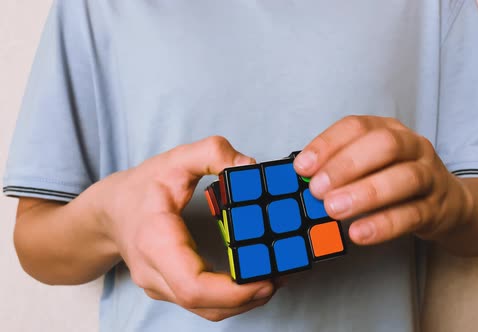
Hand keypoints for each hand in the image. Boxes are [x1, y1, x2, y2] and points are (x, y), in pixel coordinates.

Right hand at [91, 136, 274, 321]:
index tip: (264, 280)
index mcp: (155, 242)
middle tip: (281, 277)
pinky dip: (230, 299)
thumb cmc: (140, 187)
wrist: (109, 211)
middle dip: (247, 299)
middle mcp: (154, 273)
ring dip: (243, 302)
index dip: (231, 292)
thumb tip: (248, 165)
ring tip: (274, 279)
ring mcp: (160, 286)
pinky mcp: (169, 289)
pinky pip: (202, 304)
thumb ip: (211, 153)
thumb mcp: (174, 159)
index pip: (191, 286)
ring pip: (205, 310)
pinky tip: (253, 281)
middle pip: (203, 305)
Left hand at [294, 116, 471, 244]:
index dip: (327, 144)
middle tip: (318, 190)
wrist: (448, 204)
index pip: (357, 126)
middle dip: (347, 166)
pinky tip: (359, 233)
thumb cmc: (397, 181)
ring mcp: (429, 176)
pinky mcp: (436, 208)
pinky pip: (412, 214)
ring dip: (365, 193)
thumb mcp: (370, 166)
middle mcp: (413, 146)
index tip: (302, 167)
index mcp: (389, 130)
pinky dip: (384, 224)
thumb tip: (305, 181)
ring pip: (404, 178)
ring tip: (334, 210)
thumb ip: (340, 169)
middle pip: (384, 145)